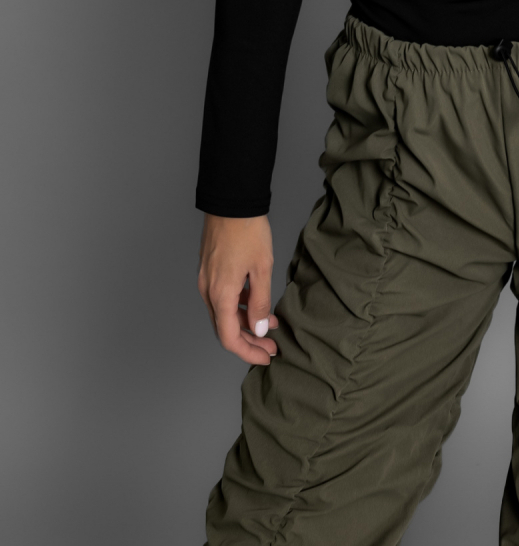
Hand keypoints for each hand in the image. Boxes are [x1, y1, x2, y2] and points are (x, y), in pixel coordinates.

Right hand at [197, 213, 278, 364]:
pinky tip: (256, 303)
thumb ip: (260, 302)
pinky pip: (222, 298)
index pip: (229, 338)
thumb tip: (260, 329)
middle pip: (225, 329)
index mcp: (220, 294)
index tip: (266, 357)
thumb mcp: (262, 268)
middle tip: (271, 346)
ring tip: (271, 325)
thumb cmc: (247, 230)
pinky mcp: (209, 270)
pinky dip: (239, 306)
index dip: (248, 352)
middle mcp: (208, 291)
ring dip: (245, 323)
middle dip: (249, 341)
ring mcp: (206, 280)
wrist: (231, 201)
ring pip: (223, 313)